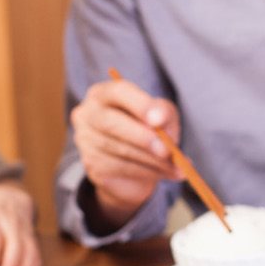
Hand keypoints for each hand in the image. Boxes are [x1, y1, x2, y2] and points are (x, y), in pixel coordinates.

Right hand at [70, 78, 182, 227]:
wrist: (135, 168)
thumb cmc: (148, 131)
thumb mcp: (161, 116)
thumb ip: (164, 114)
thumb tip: (160, 122)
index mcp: (104, 94)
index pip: (118, 92)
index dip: (140, 105)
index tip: (159, 120)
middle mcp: (88, 114)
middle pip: (111, 122)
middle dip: (142, 137)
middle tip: (167, 150)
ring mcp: (86, 141)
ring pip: (120, 150)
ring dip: (154, 160)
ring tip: (178, 166)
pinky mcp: (93, 166)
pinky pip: (122, 169)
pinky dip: (150, 172)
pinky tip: (167, 173)